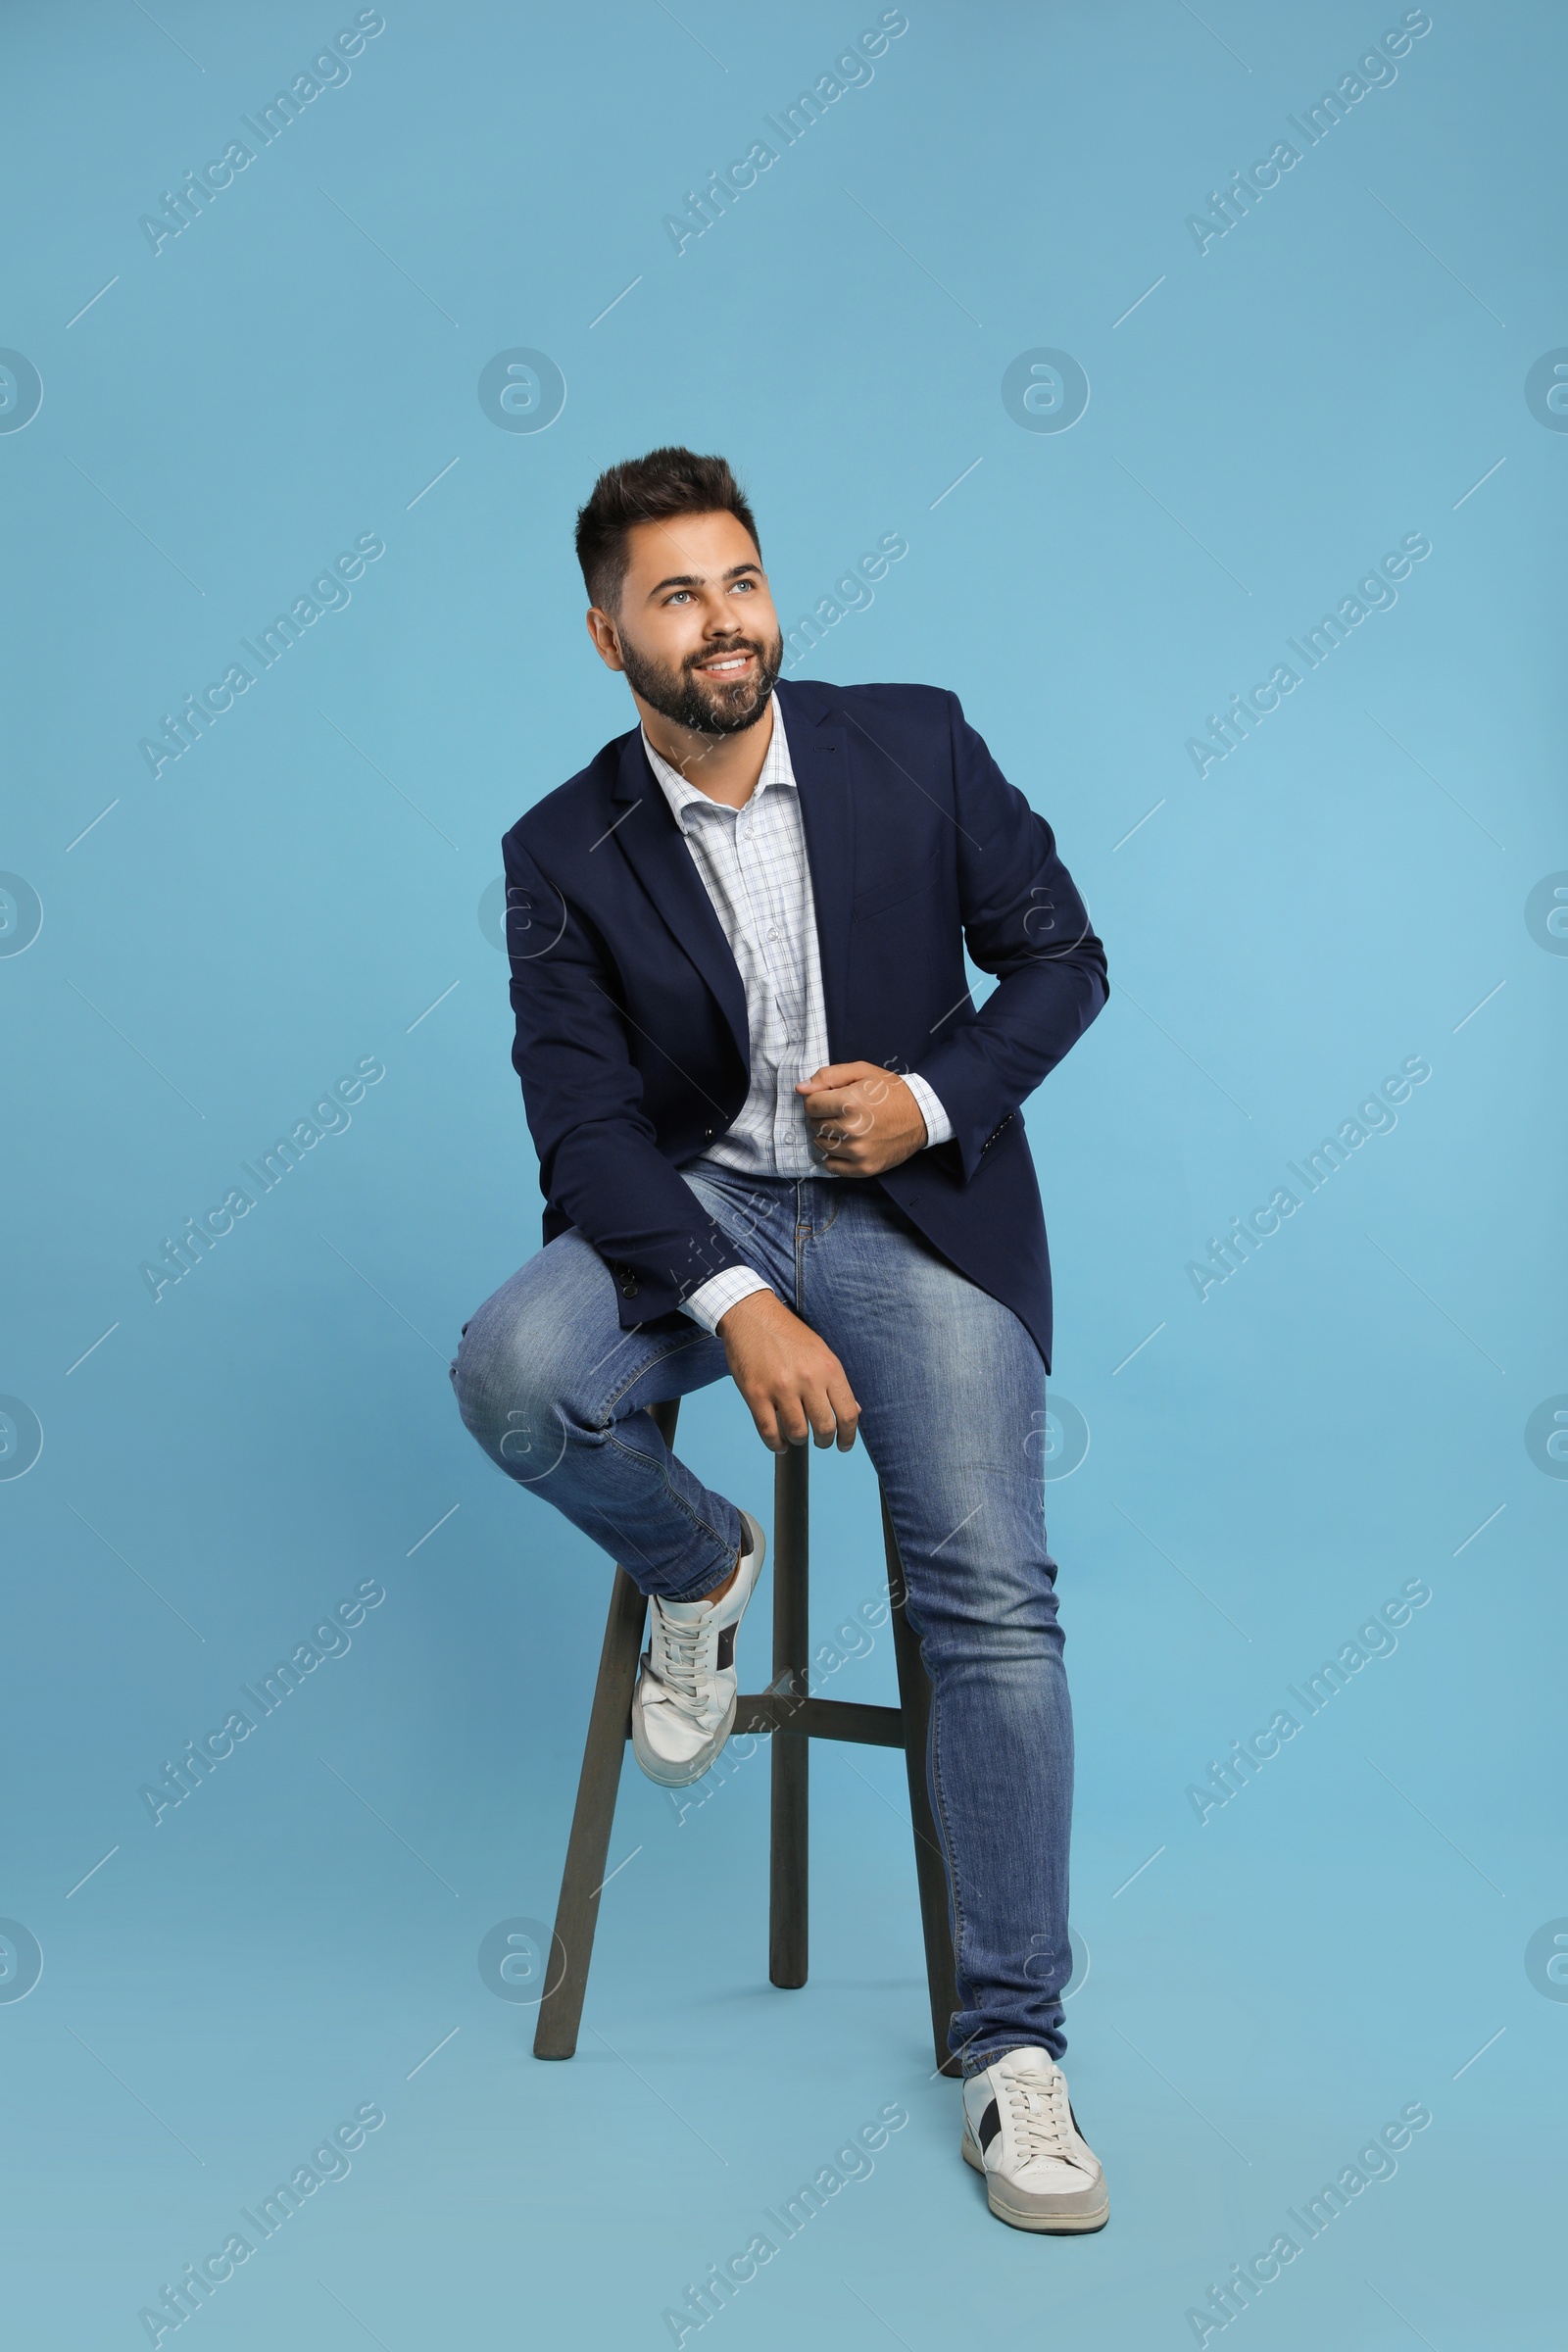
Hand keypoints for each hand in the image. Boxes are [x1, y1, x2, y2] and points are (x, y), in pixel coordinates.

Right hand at [716, 1290, 859, 1452]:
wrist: (753, 1316)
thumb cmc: (789, 1335)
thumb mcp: (821, 1352)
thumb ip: (836, 1383)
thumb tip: (853, 1412)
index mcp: (829, 1368)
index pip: (848, 1413)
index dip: (848, 1436)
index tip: (844, 1445)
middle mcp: (808, 1379)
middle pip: (825, 1428)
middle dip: (825, 1441)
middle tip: (821, 1441)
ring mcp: (781, 1387)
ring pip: (798, 1433)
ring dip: (799, 1441)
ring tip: (797, 1436)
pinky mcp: (756, 1394)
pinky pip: (769, 1431)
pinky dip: (776, 1444)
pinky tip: (780, 1442)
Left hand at [795, 1061, 927, 1176]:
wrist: (921, 1115)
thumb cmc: (890, 1091)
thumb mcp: (861, 1072)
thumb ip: (828, 1077)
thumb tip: (800, 1089)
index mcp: (850, 1102)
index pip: (810, 1105)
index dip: (818, 1100)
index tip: (831, 1099)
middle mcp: (853, 1129)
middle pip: (815, 1125)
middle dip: (823, 1117)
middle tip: (843, 1113)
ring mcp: (859, 1151)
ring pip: (821, 1145)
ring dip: (828, 1136)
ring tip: (847, 1127)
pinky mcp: (865, 1168)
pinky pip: (832, 1166)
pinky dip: (835, 1156)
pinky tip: (847, 1145)